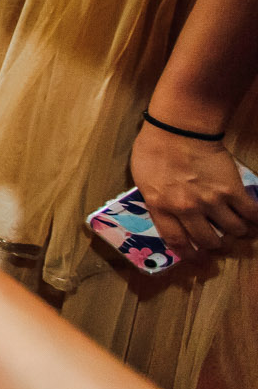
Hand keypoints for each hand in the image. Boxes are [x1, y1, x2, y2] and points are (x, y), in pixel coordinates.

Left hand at [130, 123, 257, 256]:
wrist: (179, 129)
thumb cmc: (153, 148)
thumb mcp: (142, 179)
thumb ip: (155, 199)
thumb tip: (164, 213)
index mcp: (161, 207)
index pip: (177, 241)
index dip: (190, 255)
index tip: (197, 259)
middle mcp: (187, 209)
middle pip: (208, 241)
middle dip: (216, 247)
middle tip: (219, 244)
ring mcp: (212, 200)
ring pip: (233, 231)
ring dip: (237, 234)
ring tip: (238, 230)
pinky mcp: (232, 190)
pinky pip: (250, 213)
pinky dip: (255, 220)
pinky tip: (254, 221)